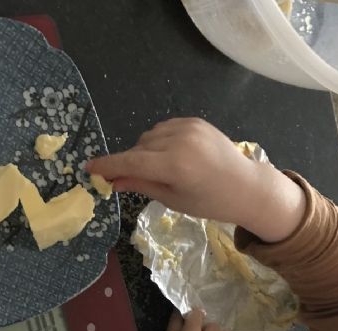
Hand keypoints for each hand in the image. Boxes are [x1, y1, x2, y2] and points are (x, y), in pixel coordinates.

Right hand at [87, 118, 305, 241]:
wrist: (248, 187)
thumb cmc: (211, 203)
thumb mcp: (174, 200)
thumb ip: (141, 185)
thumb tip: (112, 182)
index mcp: (176, 165)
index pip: (131, 161)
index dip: (108, 165)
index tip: (89, 169)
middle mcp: (181, 140)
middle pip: (139, 147)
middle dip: (131, 161)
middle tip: (133, 180)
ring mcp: (189, 127)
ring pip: (149, 137)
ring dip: (145, 151)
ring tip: (161, 170)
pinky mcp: (195, 121)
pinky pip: (164, 129)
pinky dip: (160, 141)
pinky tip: (172, 156)